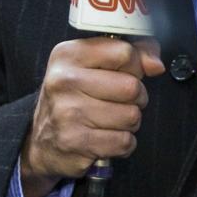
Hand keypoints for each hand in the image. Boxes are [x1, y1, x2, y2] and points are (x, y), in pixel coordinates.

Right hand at [20, 37, 163, 196]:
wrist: (41, 142)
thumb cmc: (74, 98)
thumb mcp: (93, 65)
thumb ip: (132, 54)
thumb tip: (155, 65)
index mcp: (68, 55)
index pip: (125, 52)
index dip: (135, 66)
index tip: (125, 73)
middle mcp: (64, 81)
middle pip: (132, 86)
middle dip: (136, 98)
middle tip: (120, 102)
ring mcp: (68, 113)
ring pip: (131, 116)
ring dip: (129, 122)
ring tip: (111, 120)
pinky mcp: (75, 142)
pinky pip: (124, 141)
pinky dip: (123, 143)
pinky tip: (107, 138)